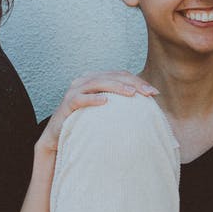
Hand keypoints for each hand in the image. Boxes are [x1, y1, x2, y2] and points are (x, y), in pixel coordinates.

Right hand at [37, 71, 158, 154]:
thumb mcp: (105, 112)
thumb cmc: (85, 124)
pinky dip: (93, 99)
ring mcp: (74, 90)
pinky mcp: (66, 104)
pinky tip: (106, 101)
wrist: (58, 137)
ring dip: (116, 87)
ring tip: (132, 93)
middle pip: (111, 76)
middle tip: (148, 93)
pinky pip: (80, 98)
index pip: (120, 75)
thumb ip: (121, 106)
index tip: (154, 93)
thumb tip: (148, 110)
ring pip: (97, 83)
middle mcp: (84, 80)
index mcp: (96, 79)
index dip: (138, 81)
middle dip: (132, 83)